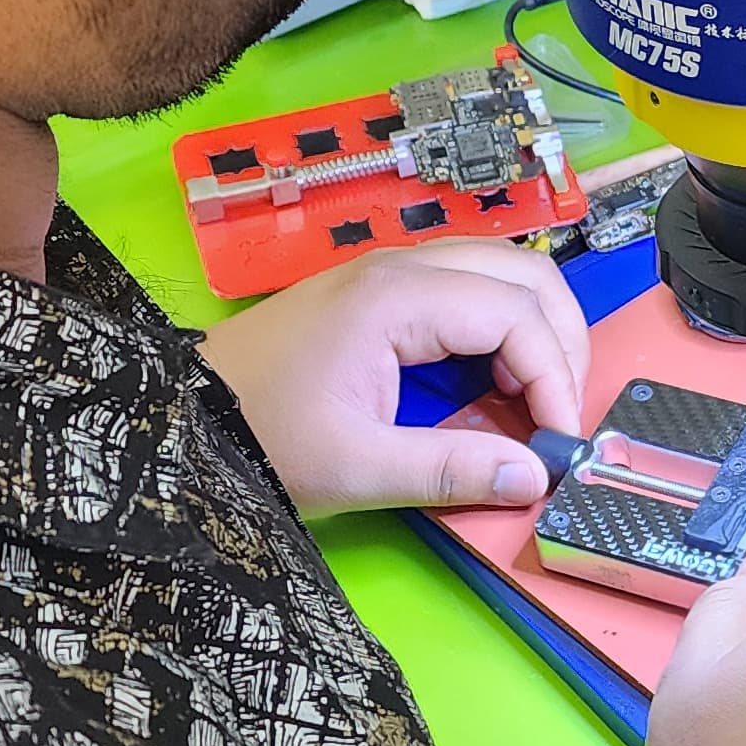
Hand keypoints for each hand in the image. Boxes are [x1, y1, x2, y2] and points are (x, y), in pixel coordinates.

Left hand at [205, 245, 587, 517]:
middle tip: (562, 413)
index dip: (554, 376)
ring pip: (499, 273)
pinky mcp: (379, 292)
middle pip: (522, 274)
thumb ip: (450, 471)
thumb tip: (534, 478)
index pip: (516, 314)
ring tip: (537, 399)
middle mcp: (401, 267)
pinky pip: (466, 288)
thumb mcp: (356, 467)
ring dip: (534, 328)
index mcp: (397, 297)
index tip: (559, 441)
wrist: (183, 415)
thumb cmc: (261, 436)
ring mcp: (389, 273)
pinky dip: (500, 326)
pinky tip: (496, 381)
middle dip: (560, 340)